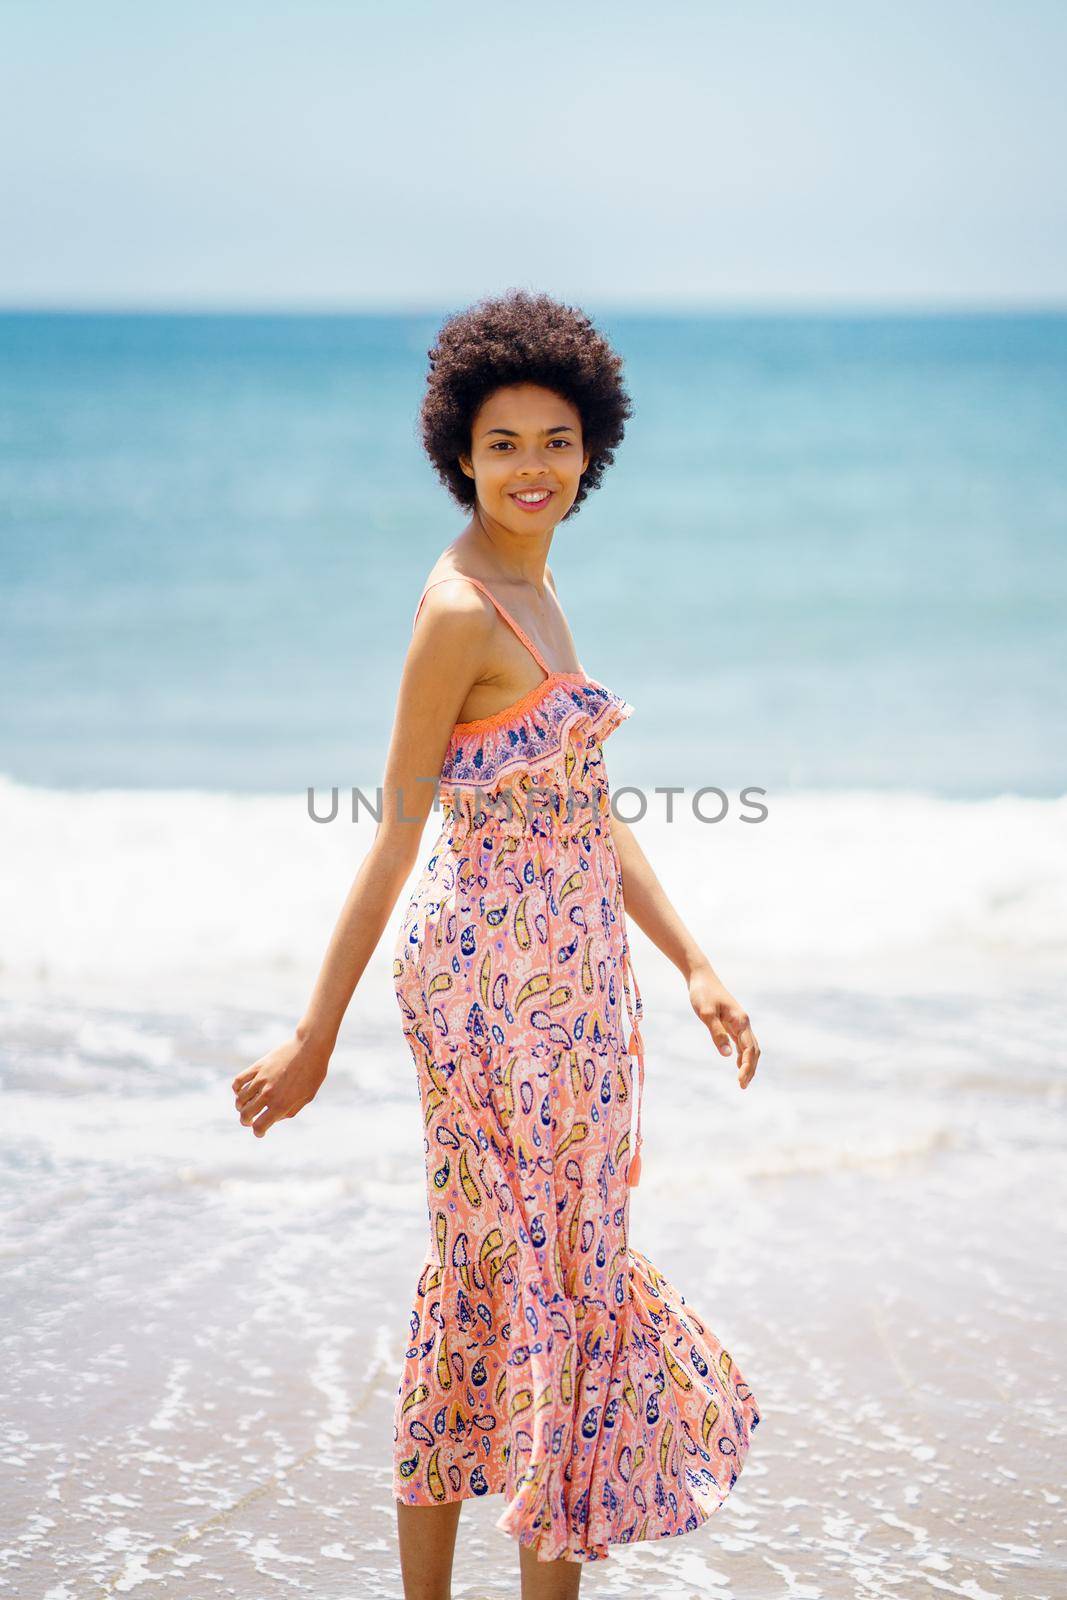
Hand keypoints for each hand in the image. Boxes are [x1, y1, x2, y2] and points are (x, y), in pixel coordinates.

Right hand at [231, 1032, 329, 1137]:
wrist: (310, 1047)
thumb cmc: (313, 1073)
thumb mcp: (306, 1097)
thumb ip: (289, 1111)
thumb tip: (274, 1118)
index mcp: (281, 1104)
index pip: (259, 1126)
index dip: (258, 1132)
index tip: (260, 1131)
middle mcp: (268, 1093)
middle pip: (245, 1115)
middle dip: (246, 1121)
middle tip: (250, 1120)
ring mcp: (261, 1079)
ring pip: (240, 1099)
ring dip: (241, 1107)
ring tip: (247, 1106)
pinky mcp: (257, 1066)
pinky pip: (238, 1081)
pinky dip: (237, 1089)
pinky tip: (242, 1091)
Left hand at [688, 966, 760, 1089]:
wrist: (700, 977)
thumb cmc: (702, 994)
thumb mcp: (706, 1014)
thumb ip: (717, 1033)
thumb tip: (727, 1055)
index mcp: (740, 1021)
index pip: (749, 1049)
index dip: (747, 1066)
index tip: (740, 1080)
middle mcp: (743, 1022)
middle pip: (754, 1050)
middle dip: (751, 1069)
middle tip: (742, 1086)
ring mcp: (739, 1023)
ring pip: (750, 1047)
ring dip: (749, 1063)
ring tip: (743, 1080)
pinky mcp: (732, 1022)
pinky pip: (742, 1042)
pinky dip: (743, 1055)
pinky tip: (737, 1063)